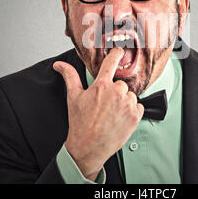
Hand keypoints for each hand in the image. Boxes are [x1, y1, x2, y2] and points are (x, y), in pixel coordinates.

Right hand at [53, 48, 143, 180]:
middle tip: (105, 105)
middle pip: (121, 84)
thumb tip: (59, 64)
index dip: (117, 53)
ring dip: (124, 101)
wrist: (89, 147)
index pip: (112, 61)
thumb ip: (70, 77)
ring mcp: (127, 104)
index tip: (120, 51)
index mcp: (102, 85)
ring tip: (112, 114)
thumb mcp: (73, 97)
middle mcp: (117, 92)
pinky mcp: (135, 116)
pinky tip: (120, 118)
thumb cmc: (80, 123)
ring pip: (130, 95)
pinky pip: (138, 106)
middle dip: (115, 91)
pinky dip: (132, 111)